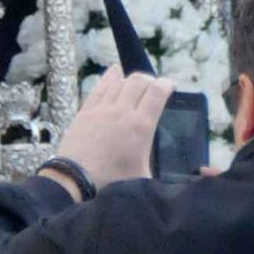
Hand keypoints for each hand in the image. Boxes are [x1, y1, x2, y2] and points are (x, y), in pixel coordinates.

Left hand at [52, 69, 172, 191]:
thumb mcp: (145, 175)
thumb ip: (158, 163)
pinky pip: (99, 87)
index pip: (157, 94)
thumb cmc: (114, 181)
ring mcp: (101, 108)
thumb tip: (176, 169)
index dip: (166, 85)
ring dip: (131, 79)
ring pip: (119, 82)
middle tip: (155, 87)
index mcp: (141, 126)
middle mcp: (122, 111)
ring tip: (138, 84)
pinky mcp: (85, 110)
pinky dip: (110, 77)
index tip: (171, 86)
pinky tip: (114, 72)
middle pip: (138, 81)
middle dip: (150, 80)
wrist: (77, 177)